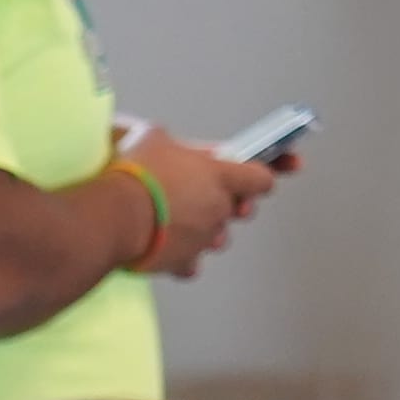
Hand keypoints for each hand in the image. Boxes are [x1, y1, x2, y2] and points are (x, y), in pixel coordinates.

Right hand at [108, 121, 280, 278]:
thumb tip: (165, 143)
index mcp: (218, 174)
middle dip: (227, 202)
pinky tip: (164, 246)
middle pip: (241, 209)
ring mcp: (203, 238)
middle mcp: (218, 208)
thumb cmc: (133, 171)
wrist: (111, 215)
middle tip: (203, 194)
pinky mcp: (182, 262)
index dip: (269, 171)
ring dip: (205, 230)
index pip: (262, 176)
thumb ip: (172, 143)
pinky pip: (191, 263)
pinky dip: (181, 257)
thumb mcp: (152, 136)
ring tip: (175, 219)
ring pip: (218, 238)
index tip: (288, 165)